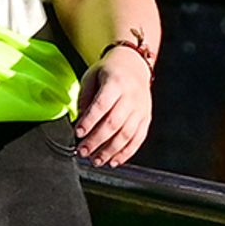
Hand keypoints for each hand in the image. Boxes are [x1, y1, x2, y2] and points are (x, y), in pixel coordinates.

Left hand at [74, 46, 151, 166]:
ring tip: (96, 160)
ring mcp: (141, 110)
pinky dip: (126, 153)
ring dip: (110, 151)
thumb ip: (84, 97)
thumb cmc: (110, 71)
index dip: (90, 121)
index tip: (78, 132)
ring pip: (127, 134)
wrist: (135, 64)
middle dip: (96, 140)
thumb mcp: (92, 76)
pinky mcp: (146, 119)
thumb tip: (79, 120)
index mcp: (115, 83)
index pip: (102, 105)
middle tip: (83, 151)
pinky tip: (114, 161)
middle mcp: (131, 97)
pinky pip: (138, 139)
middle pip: (114, 123)